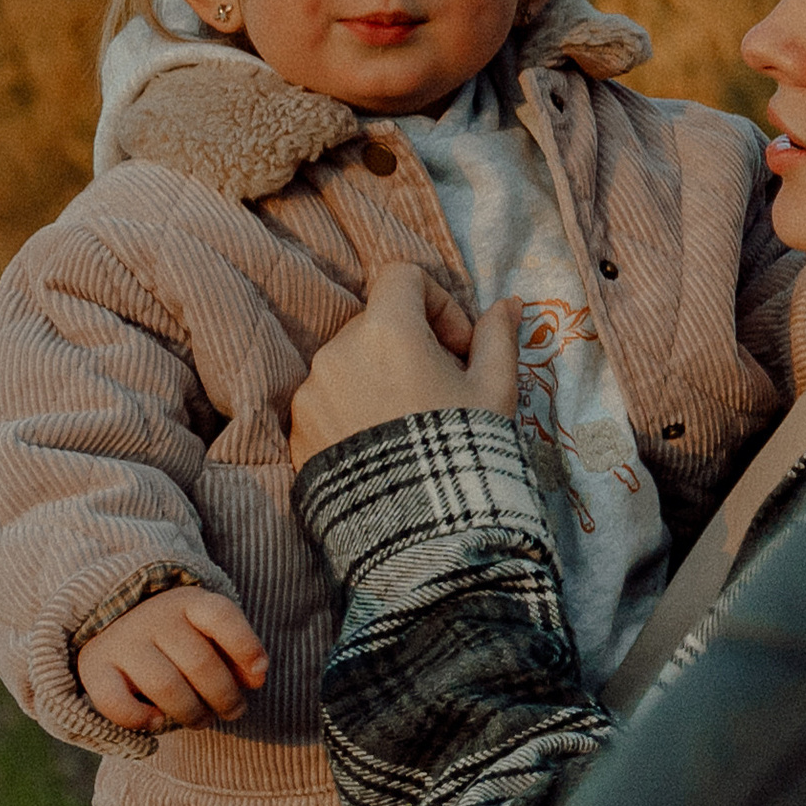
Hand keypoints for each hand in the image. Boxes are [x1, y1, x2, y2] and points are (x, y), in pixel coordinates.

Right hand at [78, 587, 268, 730]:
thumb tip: (257, 678)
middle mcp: (154, 616)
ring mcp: (123, 641)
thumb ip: (235, 652)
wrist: (110, 622)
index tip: (260, 675)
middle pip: (200, 663)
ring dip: (192, 713)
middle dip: (225, 697)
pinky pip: (116, 702)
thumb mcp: (207, 633)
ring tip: (203, 721)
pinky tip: (157, 722)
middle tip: (233, 712)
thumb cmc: (174, 637)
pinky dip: (140, 718)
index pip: (222, 617)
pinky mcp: (94, 666)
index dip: (246, 647)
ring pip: (166, 686)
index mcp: (187, 601)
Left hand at [289, 263, 522, 466]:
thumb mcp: (495, 391)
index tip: (458, 346)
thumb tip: (508, 304)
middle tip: (442, 390)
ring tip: (411, 424)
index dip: (437, 301)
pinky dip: (353, 410)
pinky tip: (383, 448)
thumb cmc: (463, 451)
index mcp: (387, 330)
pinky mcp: (298, 429)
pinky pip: (328, 401)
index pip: (402, 277)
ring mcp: (312, 392)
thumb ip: (498, 337)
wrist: (417, 528)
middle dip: (411, 344)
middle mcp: (338, 351)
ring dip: (380, 377)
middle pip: (376, 321)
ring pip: (351, 362)